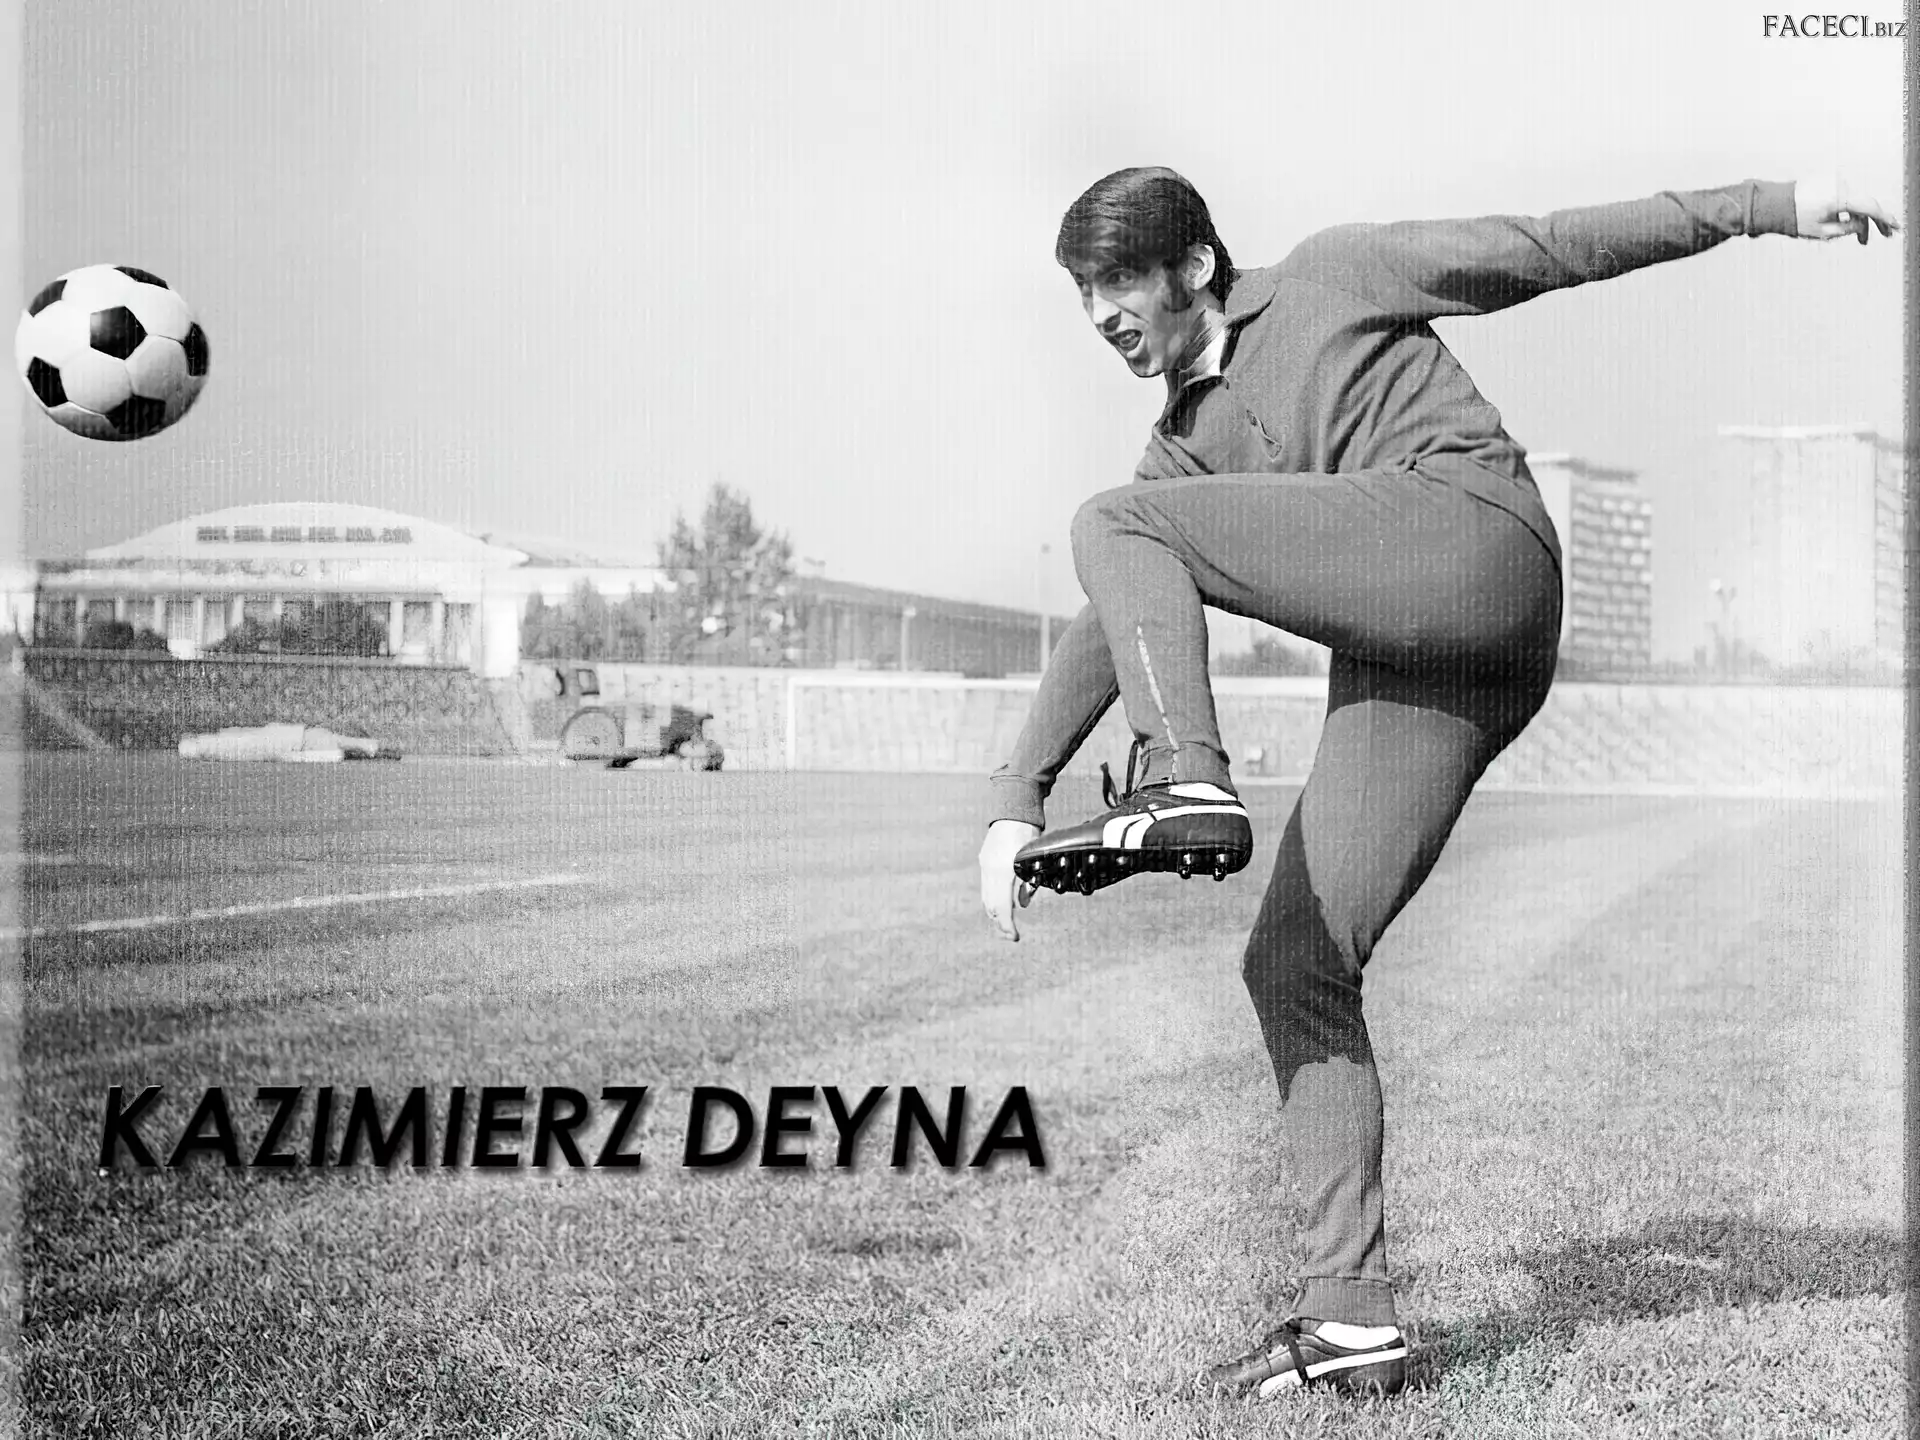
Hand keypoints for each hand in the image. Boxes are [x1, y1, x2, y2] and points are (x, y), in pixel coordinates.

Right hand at [978, 819, 1039, 941]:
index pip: (1003, 907)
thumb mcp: (1034, 859)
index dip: (1008, 925)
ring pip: (986, 897)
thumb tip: (1023, 904)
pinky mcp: (984, 860)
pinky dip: (993, 899)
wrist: (1013, 808)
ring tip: (1006, 923)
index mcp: (1004, 871)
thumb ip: (1029, 883)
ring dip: (995, 913)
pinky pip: (985, 887)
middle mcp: (990, 870)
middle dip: (1000, 923)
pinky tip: (1002, 904)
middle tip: (1010, 935)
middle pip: (991, 906)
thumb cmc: (1028, 832)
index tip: (1014, 937)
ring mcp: (985, 865)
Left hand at [1795, 175, 1899, 243]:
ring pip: (1856, 201)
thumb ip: (1847, 229)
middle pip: (1866, 203)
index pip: (1870, 208)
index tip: (1896, 228)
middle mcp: (1840, 185)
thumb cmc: (1795, 218)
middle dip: (1875, 222)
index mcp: (1840, 197)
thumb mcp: (1823, 231)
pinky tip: (1850, 223)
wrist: (1775, 203)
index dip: (1885, 219)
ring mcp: (1835, 180)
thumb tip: (1862, 225)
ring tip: (1861, 239)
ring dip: (1860, 218)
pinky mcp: (1830, 180)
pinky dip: (1850, 209)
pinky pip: (1846, 195)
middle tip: (1884, 236)